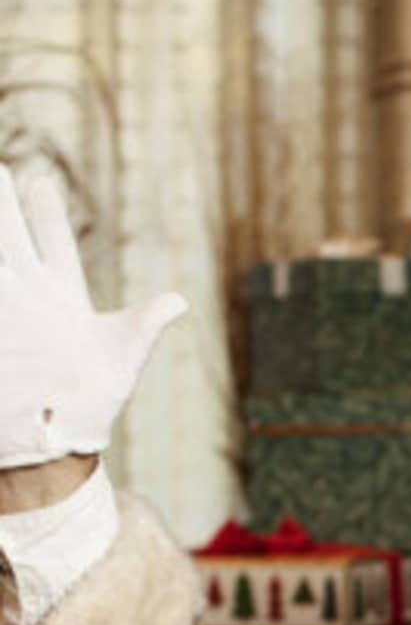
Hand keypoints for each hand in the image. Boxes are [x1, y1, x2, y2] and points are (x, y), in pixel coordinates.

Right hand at [0, 166, 186, 468]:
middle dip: (0, 210)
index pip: (55, 248)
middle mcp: (30, 301)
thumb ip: (144, 324)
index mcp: (64, 300)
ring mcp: (6, 318)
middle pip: (11, 244)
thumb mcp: (122, 358)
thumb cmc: (96, 402)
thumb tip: (179, 300)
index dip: (44, 216)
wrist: (59, 443)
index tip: (37, 181)